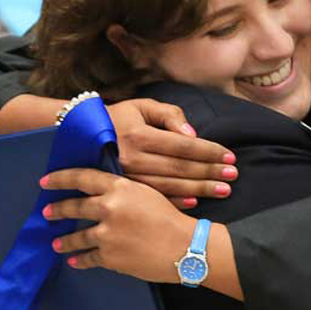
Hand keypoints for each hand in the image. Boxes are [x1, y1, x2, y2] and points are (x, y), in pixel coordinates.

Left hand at [42, 168, 195, 281]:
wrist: (185, 247)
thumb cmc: (170, 217)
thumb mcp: (147, 192)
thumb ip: (123, 190)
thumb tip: (103, 192)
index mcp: (120, 187)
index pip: (82, 178)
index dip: (61, 179)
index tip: (45, 182)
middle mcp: (109, 208)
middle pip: (74, 207)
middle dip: (57, 211)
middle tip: (47, 213)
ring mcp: (107, 234)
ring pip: (77, 237)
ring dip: (65, 241)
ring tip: (56, 243)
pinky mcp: (109, 256)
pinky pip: (88, 258)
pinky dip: (80, 260)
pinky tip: (75, 261)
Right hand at [107, 99, 237, 207]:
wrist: (77, 136)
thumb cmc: (117, 117)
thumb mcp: (142, 106)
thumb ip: (169, 115)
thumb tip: (192, 134)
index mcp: (140, 135)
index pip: (183, 145)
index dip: (209, 151)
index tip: (230, 157)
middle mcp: (133, 158)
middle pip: (180, 168)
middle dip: (210, 172)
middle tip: (233, 176)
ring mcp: (127, 178)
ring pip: (170, 186)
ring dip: (199, 188)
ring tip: (223, 190)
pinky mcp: (123, 190)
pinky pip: (154, 198)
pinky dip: (176, 201)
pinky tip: (195, 202)